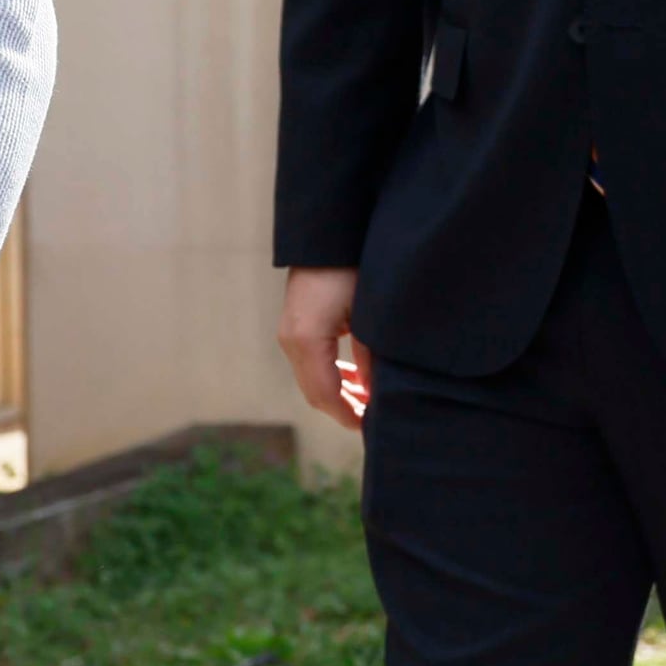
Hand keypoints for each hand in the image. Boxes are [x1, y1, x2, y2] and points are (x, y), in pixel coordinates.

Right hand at [278, 267, 372, 428]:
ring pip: (312, 379)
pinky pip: (311, 363)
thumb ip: (370, 356)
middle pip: (315, 391)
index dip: (348, 415)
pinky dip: (332, 376)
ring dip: (339, 393)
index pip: (325, 394)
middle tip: (374, 420)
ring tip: (368, 403)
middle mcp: (291, 341)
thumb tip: (376, 392)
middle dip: (344, 409)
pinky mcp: (295, 326)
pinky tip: (355, 380)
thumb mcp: (367, 314)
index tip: (371, 428)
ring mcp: (290, 334)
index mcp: (306, 341)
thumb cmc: (352, 269)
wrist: (327, 237)